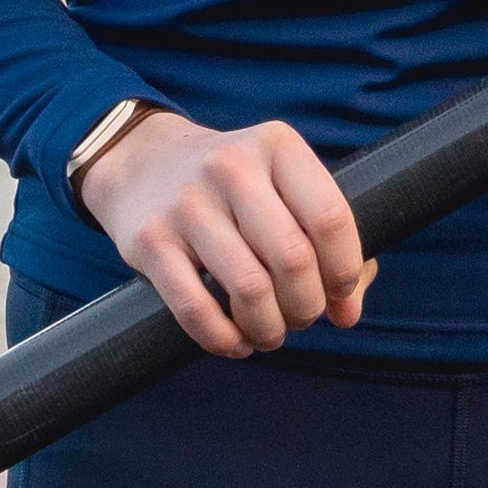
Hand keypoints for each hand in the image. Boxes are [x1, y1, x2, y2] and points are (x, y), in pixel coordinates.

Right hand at [83, 108, 371, 355]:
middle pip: (293, 259)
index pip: (330, 218)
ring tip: (270, 332)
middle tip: (301, 317)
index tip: (339, 294)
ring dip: (269, 328)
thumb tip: (347, 313)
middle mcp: (231, 166)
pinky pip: (196, 309)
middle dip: (306, 306)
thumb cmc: (234, 189)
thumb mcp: (281, 186)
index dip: (344, 270)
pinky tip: (236, 341)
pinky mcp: (149, 241)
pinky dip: (225, 340)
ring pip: (249, 289)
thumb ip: (325, 241)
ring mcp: (186, 203)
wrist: (140, 162)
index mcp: (277, 146)